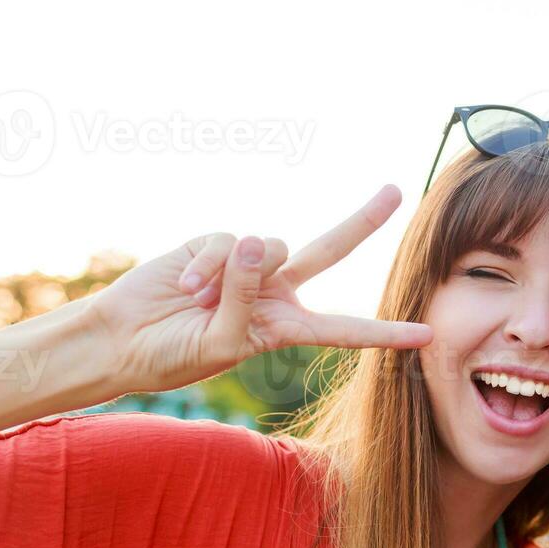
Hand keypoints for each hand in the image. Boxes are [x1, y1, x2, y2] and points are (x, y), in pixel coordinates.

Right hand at [83, 185, 431, 394]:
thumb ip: (245, 299)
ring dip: (234, 277)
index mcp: (286, 327)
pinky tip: (186, 287)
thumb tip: (258, 241)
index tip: (428, 336)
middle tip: (396, 191)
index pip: (345, 330)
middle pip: (329, 251)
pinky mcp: (215, 245)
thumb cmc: (173, 356)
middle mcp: (274, 291)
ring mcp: (247, 265)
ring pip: (272, 246)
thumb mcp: (221, 343)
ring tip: (199, 303)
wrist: (121, 340)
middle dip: (363, 221)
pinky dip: (208, 267)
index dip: (385, 334)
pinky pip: (230, 242)